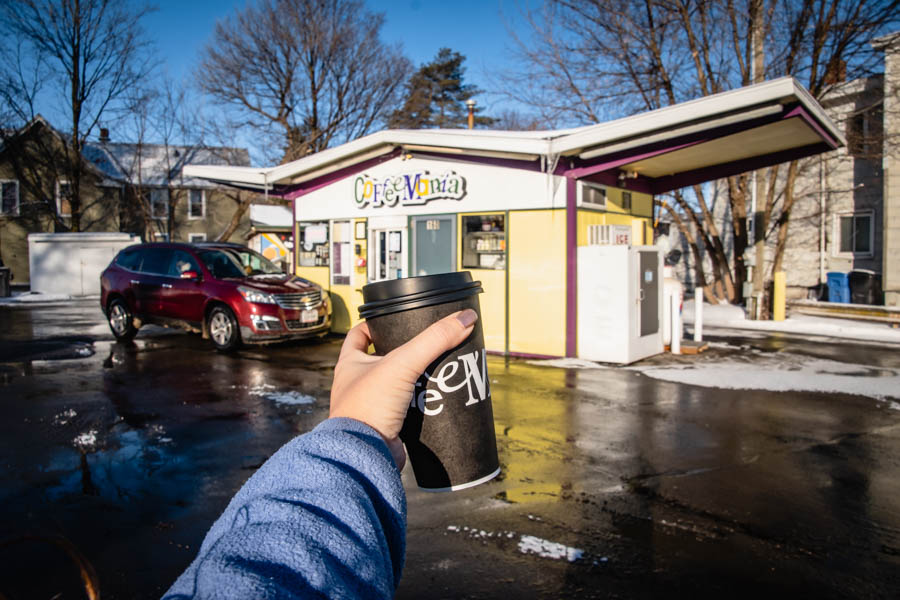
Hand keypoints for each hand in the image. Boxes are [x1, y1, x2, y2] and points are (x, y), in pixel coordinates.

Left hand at [329, 309, 477, 469]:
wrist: (364, 455)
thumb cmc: (369, 407)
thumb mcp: (403, 364)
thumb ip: (434, 339)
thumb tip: (465, 318)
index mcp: (350, 364)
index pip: (360, 334)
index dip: (376, 324)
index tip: (395, 318)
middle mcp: (357, 384)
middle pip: (382, 359)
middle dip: (404, 352)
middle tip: (426, 344)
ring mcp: (371, 405)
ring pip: (396, 385)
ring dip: (414, 378)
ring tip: (438, 368)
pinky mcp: (386, 425)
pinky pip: (405, 409)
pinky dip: (420, 404)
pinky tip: (437, 398)